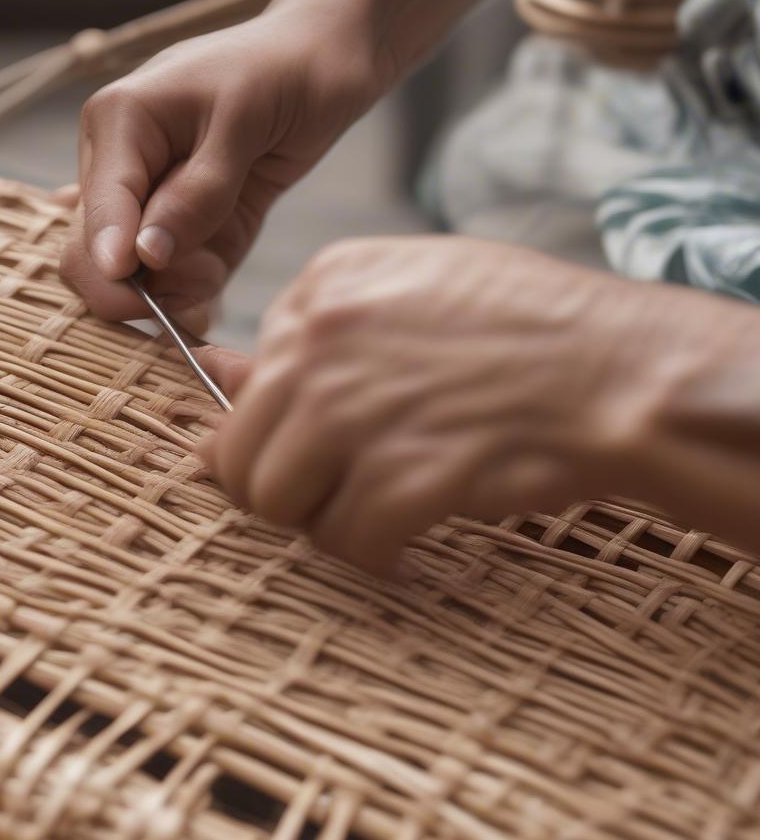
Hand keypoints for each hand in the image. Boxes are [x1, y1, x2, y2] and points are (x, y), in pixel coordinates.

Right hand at [60, 2, 379, 331]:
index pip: (97, 212)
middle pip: (91, 255)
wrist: (317, 61)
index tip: (146, 294)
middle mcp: (119, 166)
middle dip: (141, 286)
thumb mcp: (243, 123)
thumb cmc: (280, 71)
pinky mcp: (180, 228)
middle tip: (201, 277)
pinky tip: (214, 266)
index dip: (112, 264)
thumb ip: (198, 193)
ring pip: (129, 278)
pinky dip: (189, 288)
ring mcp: (147, 201)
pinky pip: (168, 280)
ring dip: (172, 289)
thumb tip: (146, 253)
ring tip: (215, 264)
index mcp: (117, 123)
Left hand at [198, 236, 670, 574]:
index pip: (241, 390)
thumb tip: (214, 373)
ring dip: (326, 521)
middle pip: (242, 456)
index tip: (325, 446)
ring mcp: (355, 411)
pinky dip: (378, 552)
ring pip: (278, 504)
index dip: (281, 434)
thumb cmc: (527, 330)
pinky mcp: (399, 478)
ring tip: (383, 506)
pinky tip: (415, 532)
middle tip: (344, 493)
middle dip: (286, 489)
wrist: (624, 372)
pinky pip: (346, 542)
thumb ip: (309, 335)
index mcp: (324, 287)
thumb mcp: (414, 292)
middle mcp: (322, 344)